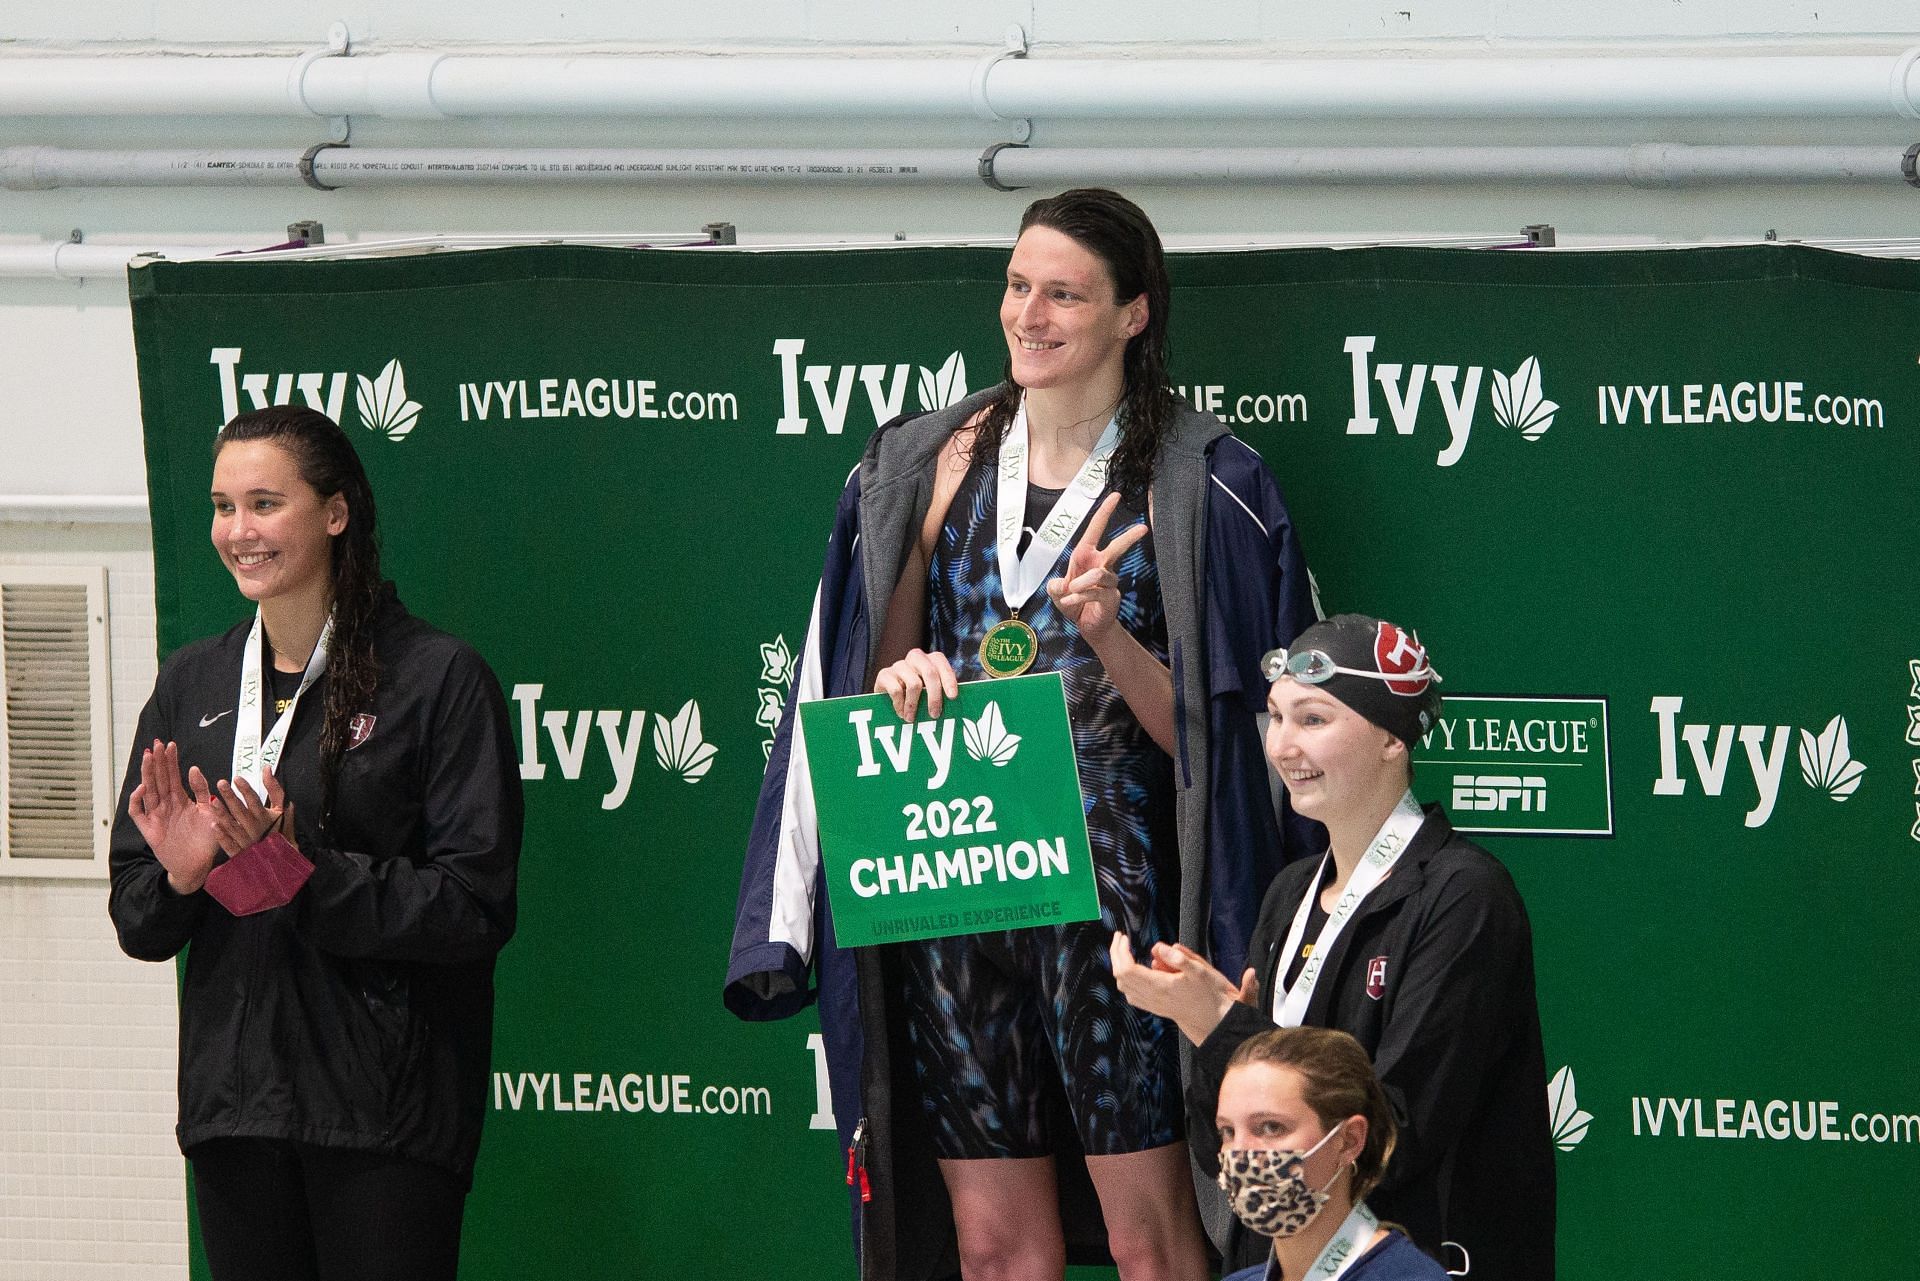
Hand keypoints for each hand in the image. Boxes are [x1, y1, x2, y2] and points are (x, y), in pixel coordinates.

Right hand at [126, 740, 219, 894]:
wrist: (197, 866)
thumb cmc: (205, 840)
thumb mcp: (209, 812)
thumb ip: (202, 792)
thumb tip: (195, 769)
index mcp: (180, 800)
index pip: (173, 776)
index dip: (171, 761)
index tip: (171, 745)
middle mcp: (166, 805)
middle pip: (158, 779)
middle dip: (157, 761)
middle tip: (156, 743)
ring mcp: (156, 816)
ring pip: (148, 791)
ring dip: (147, 774)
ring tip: (148, 757)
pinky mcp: (149, 829)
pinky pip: (138, 813)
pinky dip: (137, 800)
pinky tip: (143, 787)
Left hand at [207, 767, 294, 856]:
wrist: (281, 862)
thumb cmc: (280, 833)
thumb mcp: (282, 811)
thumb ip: (275, 791)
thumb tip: (267, 769)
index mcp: (266, 818)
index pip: (255, 801)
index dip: (246, 789)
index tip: (237, 778)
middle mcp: (255, 828)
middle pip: (241, 811)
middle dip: (231, 797)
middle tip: (220, 783)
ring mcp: (247, 842)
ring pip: (232, 826)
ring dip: (222, 814)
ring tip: (212, 801)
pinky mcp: (240, 853)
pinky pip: (229, 845)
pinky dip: (222, 836)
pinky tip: (213, 826)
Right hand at [875, 647, 958, 721]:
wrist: (887, 699)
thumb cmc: (917, 698)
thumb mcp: (931, 694)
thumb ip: (943, 695)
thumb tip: (956, 708)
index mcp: (931, 660)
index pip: (941, 664)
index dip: (949, 679)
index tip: (952, 697)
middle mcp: (915, 658)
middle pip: (929, 672)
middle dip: (934, 695)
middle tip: (935, 715)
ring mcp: (899, 665)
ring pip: (913, 683)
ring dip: (914, 705)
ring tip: (912, 719)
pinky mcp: (884, 674)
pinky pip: (896, 690)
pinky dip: (900, 705)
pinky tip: (901, 714)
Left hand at [1046, 492, 1148, 646]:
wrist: (1085, 625)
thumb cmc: (1073, 602)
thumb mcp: (1056, 592)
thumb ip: (1055, 586)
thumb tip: (1061, 585)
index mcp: (1087, 556)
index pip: (1096, 529)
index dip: (1105, 512)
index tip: (1115, 495)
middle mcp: (1101, 565)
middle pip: (1117, 547)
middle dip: (1129, 537)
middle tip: (1143, 528)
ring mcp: (1109, 581)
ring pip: (1098, 574)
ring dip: (1079, 584)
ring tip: (1070, 592)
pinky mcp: (1111, 596)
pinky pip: (1094, 592)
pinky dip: (1078, 597)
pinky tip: (1071, 602)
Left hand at [1109, 930, 1257, 1046]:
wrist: (1218, 1021)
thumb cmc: (1211, 994)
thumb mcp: (1200, 971)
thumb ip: (1179, 958)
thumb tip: (1157, 948)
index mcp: (1160, 986)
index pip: (1127, 968)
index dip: (1121, 951)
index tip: (1124, 937)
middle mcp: (1153, 997)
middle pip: (1121, 976)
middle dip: (1116, 955)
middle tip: (1120, 938)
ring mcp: (1154, 1005)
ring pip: (1124, 987)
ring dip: (1119, 967)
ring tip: (1124, 950)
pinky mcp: (1157, 1008)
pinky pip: (1133, 996)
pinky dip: (1127, 981)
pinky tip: (1135, 971)